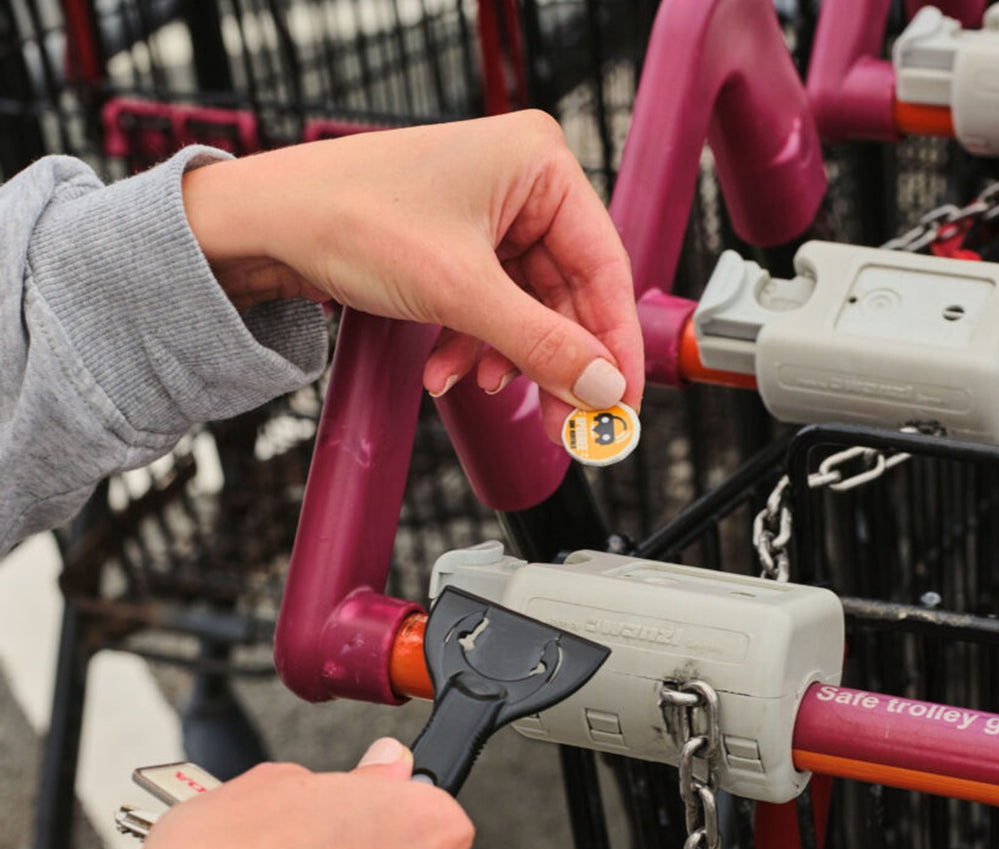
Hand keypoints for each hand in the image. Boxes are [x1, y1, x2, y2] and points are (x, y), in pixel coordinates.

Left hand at [182, 110, 643, 440]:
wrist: (263, 224)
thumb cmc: (348, 217)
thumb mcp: (459, 290)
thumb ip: (540, 343)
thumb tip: (600, 385)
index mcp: (539, 165)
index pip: (604, 265)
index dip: (614, 341)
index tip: (619, 399)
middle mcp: (520, 184)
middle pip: (565, 291)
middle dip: (555, 359)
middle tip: (565, 418)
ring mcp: (488, 213)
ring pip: (525, 305)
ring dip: (507, 356)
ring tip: (486, 390)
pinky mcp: (458, 243)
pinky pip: (489, 304)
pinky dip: (473, 343)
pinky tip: (447, 369)